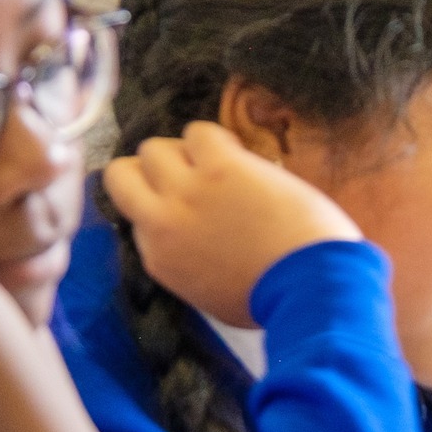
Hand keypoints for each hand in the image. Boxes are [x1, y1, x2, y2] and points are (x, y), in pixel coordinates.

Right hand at [101, 122, 360, 328]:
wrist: (308, 287)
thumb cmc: (270, 299)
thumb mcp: (208, 294)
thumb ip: (184, 261)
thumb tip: (187, 235)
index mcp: (158, 258)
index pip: (134, 214)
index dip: (155, 203)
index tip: (178, 204)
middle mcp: (161, 221)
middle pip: (123, 174)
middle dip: (150, 171)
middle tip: (185, 176)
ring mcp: (187, 191)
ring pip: (153, 148)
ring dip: (182, 152)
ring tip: (214, 165)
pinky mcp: (220, 166)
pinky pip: (198, 131)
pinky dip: (214, 139)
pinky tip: (237, 155)